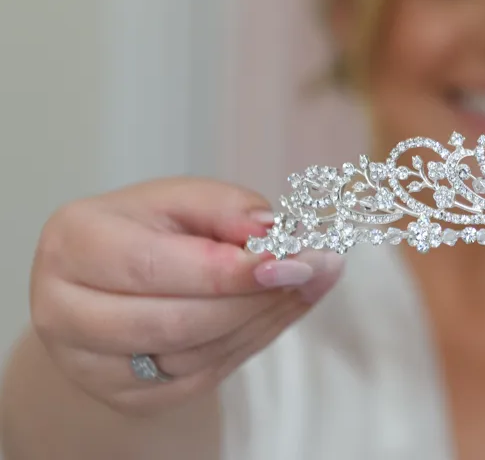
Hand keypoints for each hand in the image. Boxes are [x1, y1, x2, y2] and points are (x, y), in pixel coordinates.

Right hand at [30, 178, 343, 414]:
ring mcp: (87, 362)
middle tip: (313, 272)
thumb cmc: (149, 228)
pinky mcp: (121, 395)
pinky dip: (248, 344)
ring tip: (305, 285)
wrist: (112, 277)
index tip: (291, 260)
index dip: (226, 271)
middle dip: (253, 300)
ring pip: (190, 357)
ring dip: (260, 322)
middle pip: (171, 322)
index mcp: (74, 242)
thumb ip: (228, 208)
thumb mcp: (185, 198)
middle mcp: (63, 309)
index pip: (153, 266)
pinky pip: (198, 379)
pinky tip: (276, 312)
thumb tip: (275, 234)